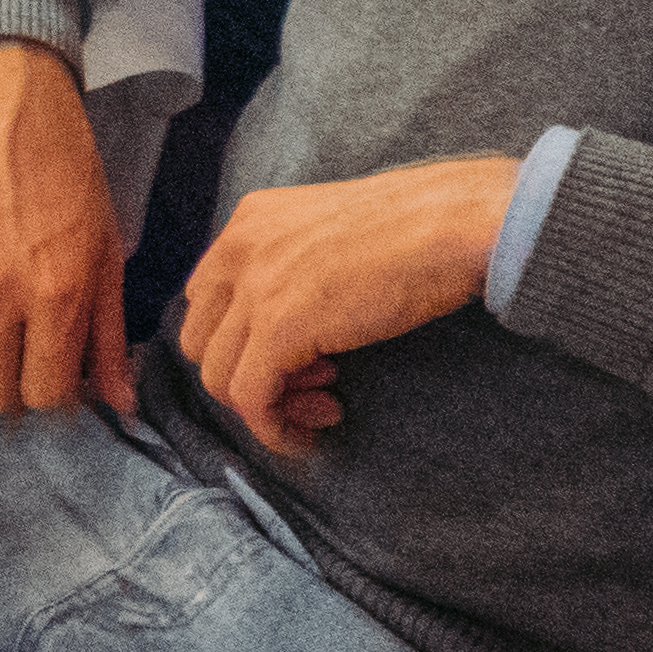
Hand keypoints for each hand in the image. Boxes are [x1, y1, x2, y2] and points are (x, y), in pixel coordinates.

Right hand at [0, 38, 131, 417]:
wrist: (2, 102)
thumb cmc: (62, 167)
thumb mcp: (104, 249)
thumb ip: (108, 332)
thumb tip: (118, 399)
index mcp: (57, 293)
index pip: (46, 395)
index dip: (53, 392)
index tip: (53, 371)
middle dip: (9, 385)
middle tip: (19, 355)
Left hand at [178, 154, 520, 458]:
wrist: (451, 224)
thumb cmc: (414, 229)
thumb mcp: (328, 233)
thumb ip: (292, 264)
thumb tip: (286, 328)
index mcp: (248, 220)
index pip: (207, 299)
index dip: (245, 339)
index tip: (301, 358)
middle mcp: (238, 248)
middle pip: (201, 339)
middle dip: (247, 375)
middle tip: (311, 386)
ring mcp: (252, 286)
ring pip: (217, 375)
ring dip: (266, 405)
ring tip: (324, 404)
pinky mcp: (277, 327)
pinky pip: (249, 399)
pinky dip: (274, 428)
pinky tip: (315, 430)